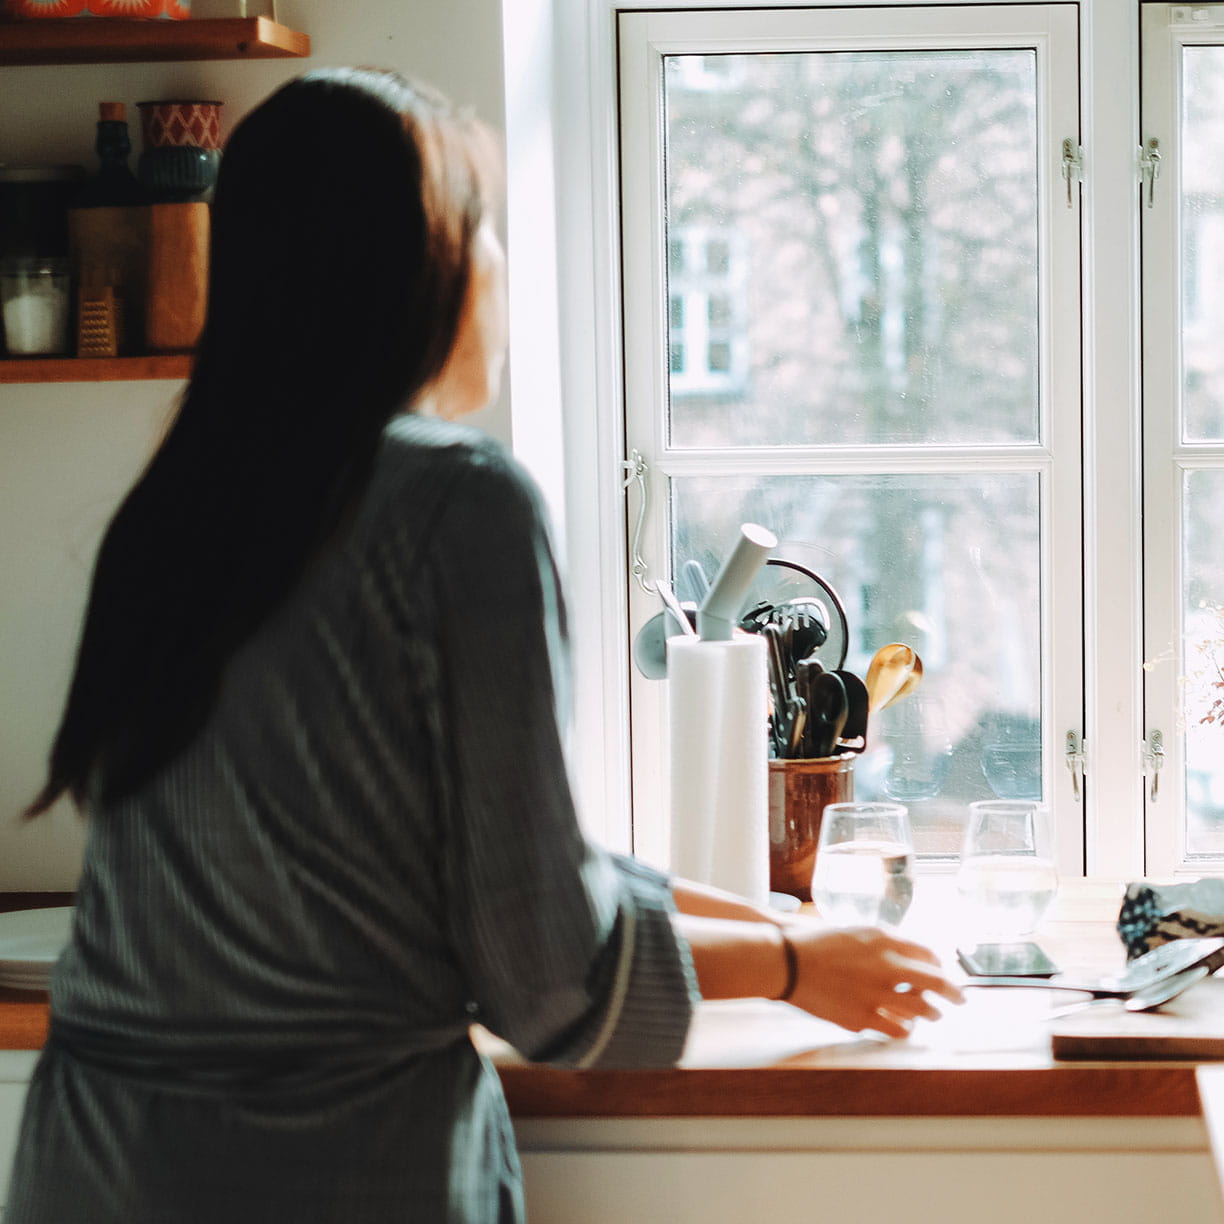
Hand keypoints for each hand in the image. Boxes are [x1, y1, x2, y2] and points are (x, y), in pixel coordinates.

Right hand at [783, 923, 963, 1038]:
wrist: (786, 962)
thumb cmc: (817, 942)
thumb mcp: (856, 932)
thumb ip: (885, 942)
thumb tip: (912, 955)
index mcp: (884, 940)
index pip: (927, 953)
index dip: (940, 964)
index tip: (943, 971)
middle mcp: (886, 966)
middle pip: (935, 982)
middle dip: (954, 992)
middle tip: (961, 999)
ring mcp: (876, 994)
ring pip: (921, 1011)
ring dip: (931, 1013)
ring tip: (934, 1015)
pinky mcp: (862, 1018)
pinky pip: (897, 1030)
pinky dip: (905, 1030)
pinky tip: (905, 1029)